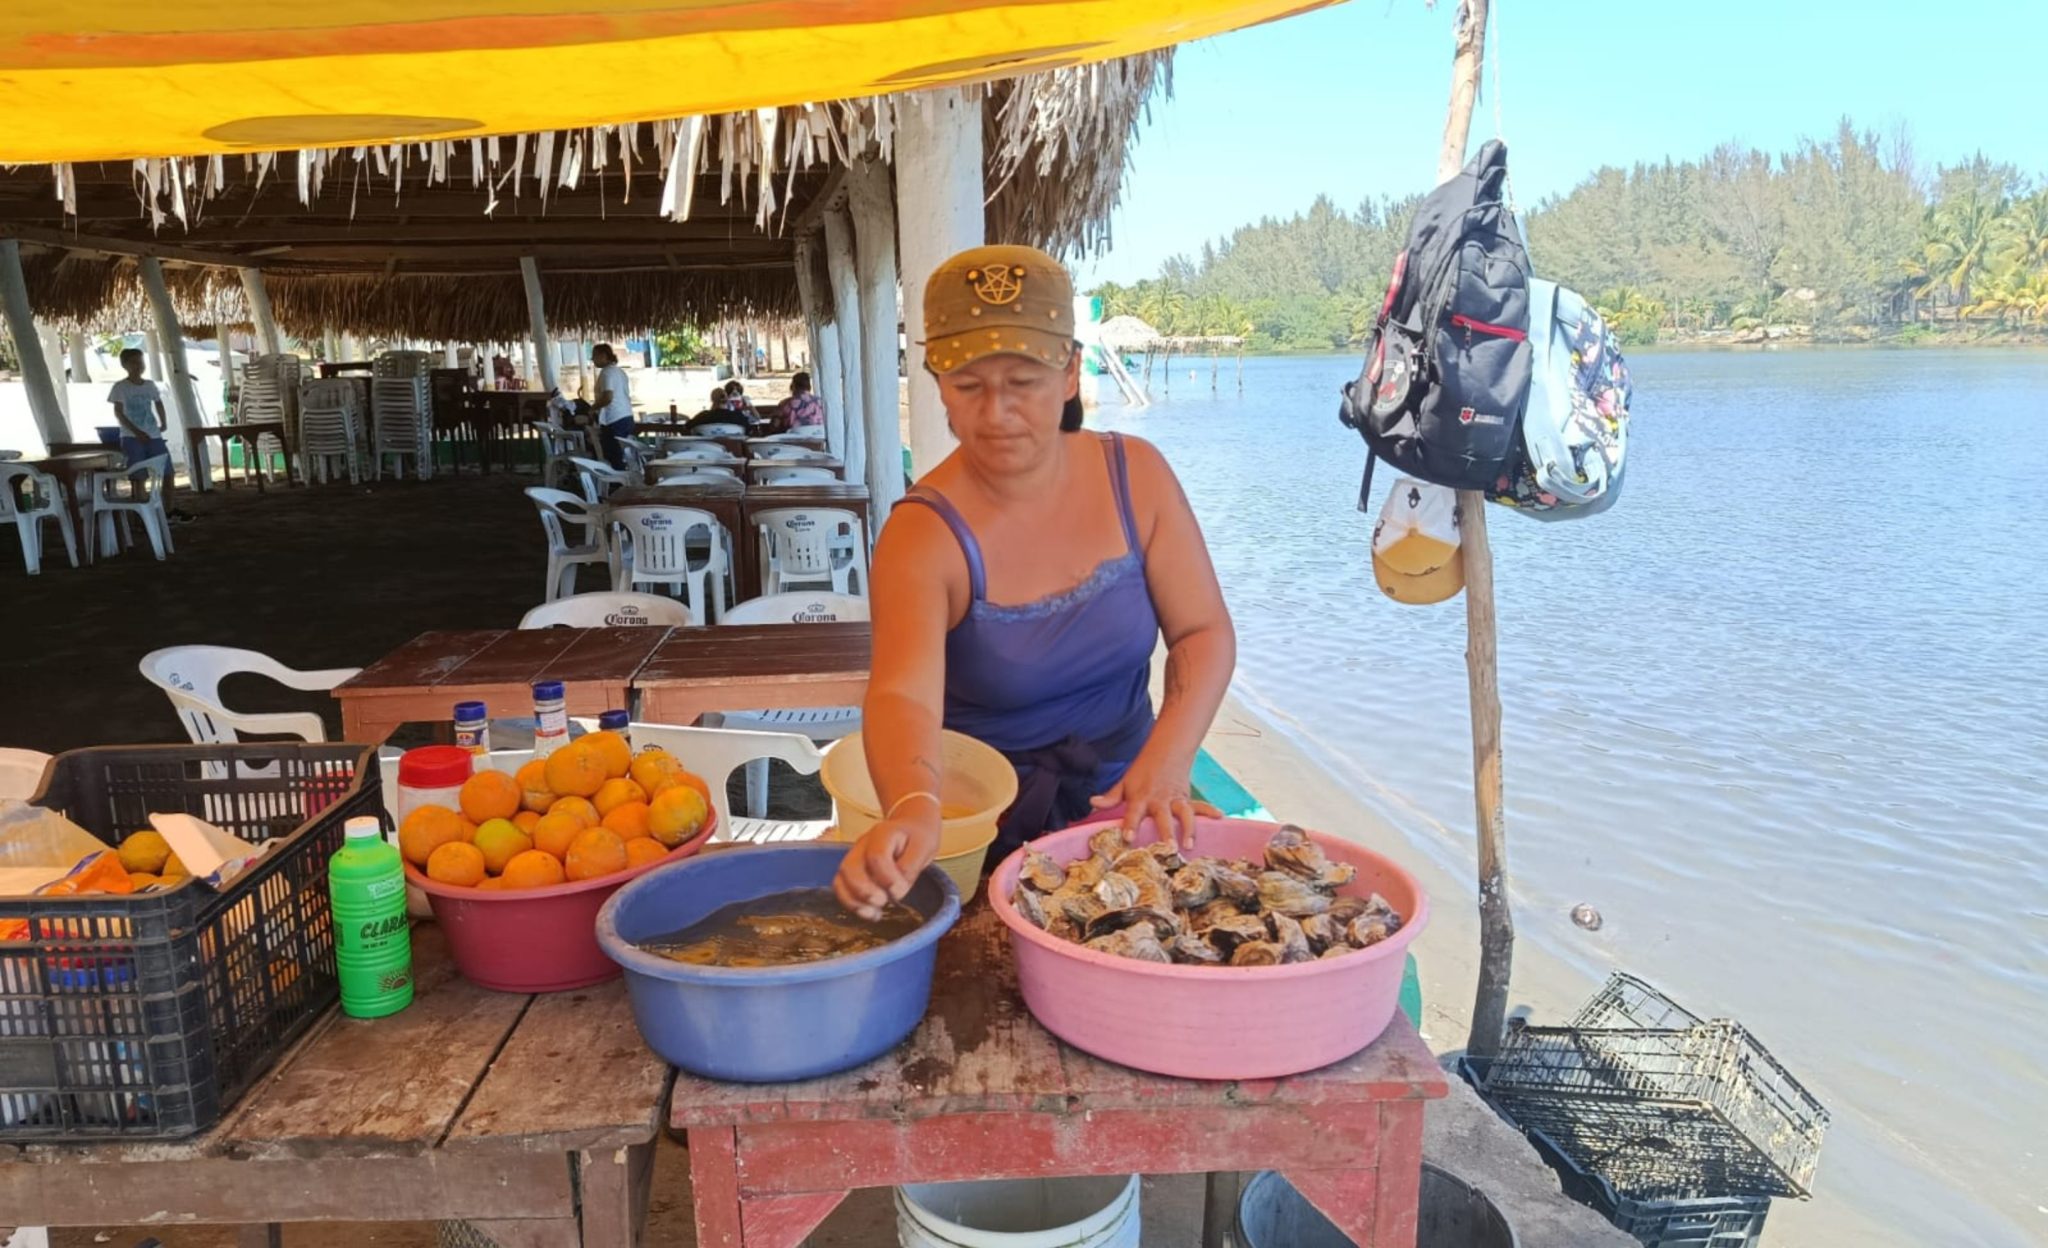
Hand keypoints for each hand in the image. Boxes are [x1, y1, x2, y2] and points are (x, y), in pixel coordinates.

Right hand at [833, 814, 941, 920]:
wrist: (912, 825)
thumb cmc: (918, 837)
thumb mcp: (925, 847)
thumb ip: (910, 867)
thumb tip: (896, 891)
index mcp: (883, 833)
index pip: (876, 856)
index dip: (887, 878)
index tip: (900, 890)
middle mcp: (863, 844)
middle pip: (850, 868)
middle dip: (864, 891)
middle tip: (882, 902)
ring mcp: (855, 856)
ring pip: (841, 879)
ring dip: (854, 901)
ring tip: (874, 913)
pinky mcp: (853, 870)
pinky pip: (841, 887)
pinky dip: (851, 903)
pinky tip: (869, 912)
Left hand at [1089, 752, 1218, 851]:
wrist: (1165, 752)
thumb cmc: (1141, 773)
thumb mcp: (1124, 783)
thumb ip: (1110, 797)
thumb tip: (1092, 802)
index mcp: (1140, 798)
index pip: (1133, 813)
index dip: (1130, 825)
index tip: (1127, 837)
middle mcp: (1159, 800)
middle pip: (1162, 817)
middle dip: (1166, 832)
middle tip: (1169, 848)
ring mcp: (1175, 799)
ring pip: (1183, 814)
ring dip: (1188, 828)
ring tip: (1189, 844)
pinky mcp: (1187, 799)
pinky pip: (1199, 806)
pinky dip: (1210, 811)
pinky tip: (1220, 817)